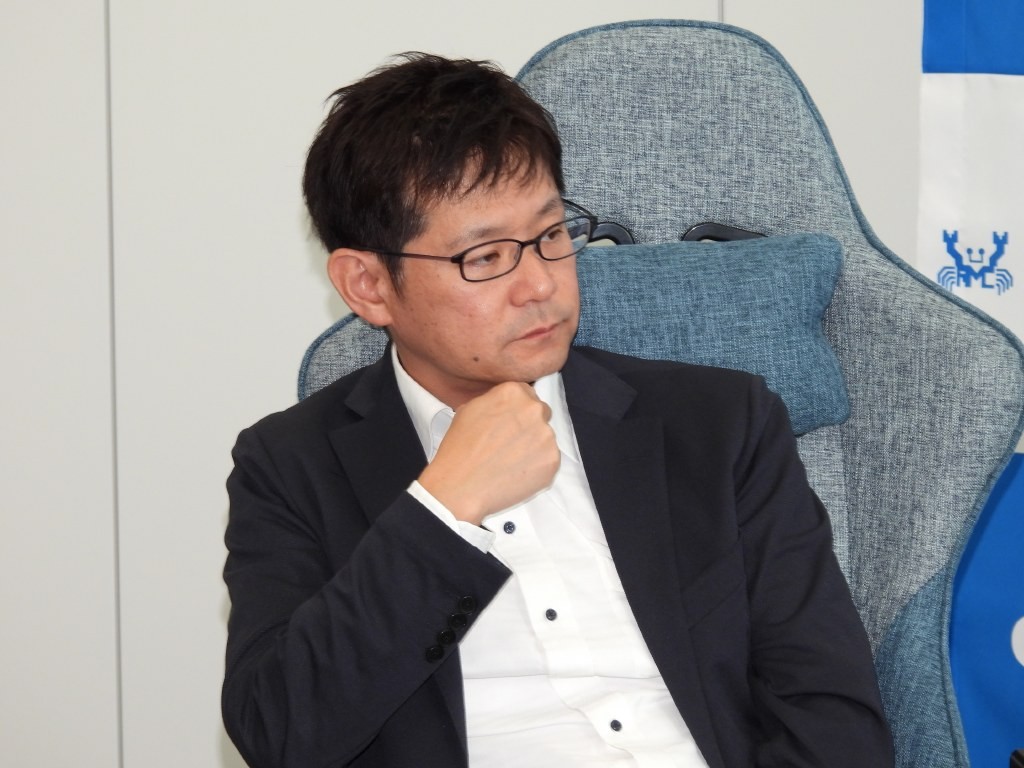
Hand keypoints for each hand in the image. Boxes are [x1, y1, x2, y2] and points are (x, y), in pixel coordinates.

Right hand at [418, 382, 559, 524]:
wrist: (461, 486)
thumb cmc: (459, 449)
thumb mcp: (468, 409)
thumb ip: (494, 400)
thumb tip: (505, 406)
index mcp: (513, 392)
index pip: (526, 394)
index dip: (516, 411)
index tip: (508, 423)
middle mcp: (534, 409)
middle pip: (540, 413)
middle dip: (528, 426)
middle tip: (509, 444)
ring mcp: (546, 435)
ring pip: (545, 438)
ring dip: (533, 447)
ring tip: (510, 461)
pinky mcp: (552, 460)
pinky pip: (549, 460)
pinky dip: (537, 467)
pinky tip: (516, 473)